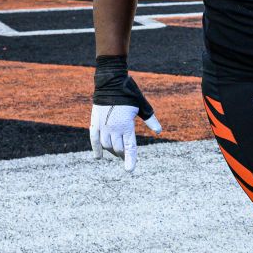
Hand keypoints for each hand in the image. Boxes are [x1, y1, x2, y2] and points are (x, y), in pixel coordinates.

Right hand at [90, 55, 162, 172]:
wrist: (111, 82)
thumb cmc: (129, 93)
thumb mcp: (142, 106)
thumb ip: (150, 119)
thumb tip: (159, 131)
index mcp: (127, 125)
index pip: (130, 147)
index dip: (130, 160)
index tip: (129, 170)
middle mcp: (114, 128)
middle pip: (118, 149)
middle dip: (123, 154)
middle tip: (126, 154)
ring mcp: (103, 126)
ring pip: (107, 145)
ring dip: (112, 151)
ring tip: (116, 151)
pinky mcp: (95, 122)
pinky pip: (93, 139)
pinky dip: (96, 149)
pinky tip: (98, 157)